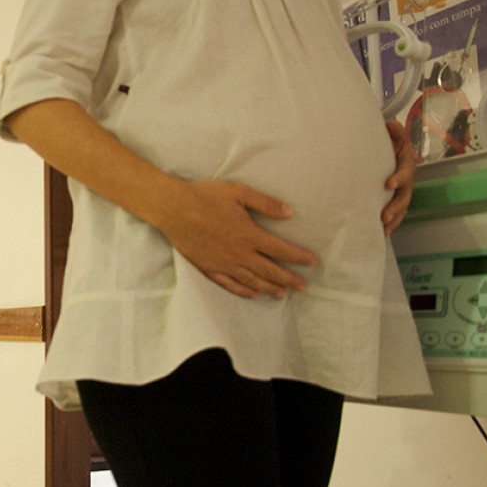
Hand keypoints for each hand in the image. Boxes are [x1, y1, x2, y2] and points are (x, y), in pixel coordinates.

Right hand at [151, 179, 318, 299]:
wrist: (173, 208)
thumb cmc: (205, 196)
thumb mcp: (238, 192)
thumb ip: (265, 203)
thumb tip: (290, 213)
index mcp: (249, 235)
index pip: (281, 250)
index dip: (298, 257)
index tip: (312, 263)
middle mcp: (239, 253)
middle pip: (270, 270)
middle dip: (289, 279)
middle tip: (303, 287)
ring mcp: (224, 263)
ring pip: (252, 280)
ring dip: (269, 288)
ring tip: (282, 294)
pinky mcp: (208, 268)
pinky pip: (229, 284)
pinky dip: (243, 291)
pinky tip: (252, 294)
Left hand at [381, 120, 415, 234]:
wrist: (390, 148)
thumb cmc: (391, 142)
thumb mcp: (394, 133)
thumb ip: (394, 129)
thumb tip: (389, 124)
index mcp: (406, 163)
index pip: (405, 171)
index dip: (399, 177)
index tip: (389, 183)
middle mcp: (406, 180)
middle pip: (404, 196)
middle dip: (395, 207)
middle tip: (384, 216)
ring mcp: (402, 191)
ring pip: (401, 208)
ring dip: (393, 219)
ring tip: (383, 228)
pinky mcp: (394, 199)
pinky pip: (395, 213)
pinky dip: (390, 223)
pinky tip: (381, 233)